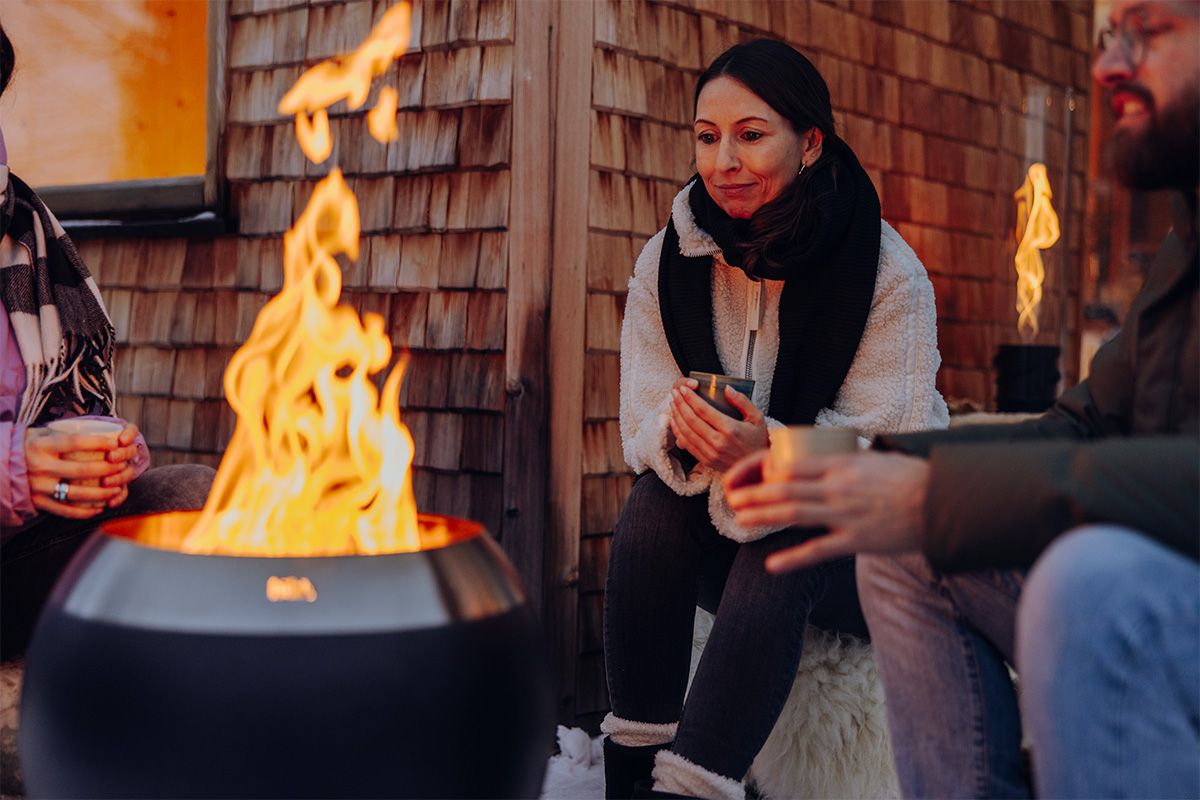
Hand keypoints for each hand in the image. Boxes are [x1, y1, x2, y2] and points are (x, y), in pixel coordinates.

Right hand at [24, 425, 131, 518]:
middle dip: (107, 470)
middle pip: (80, 470)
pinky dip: (84, 511)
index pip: (74, 442)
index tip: (115, 443)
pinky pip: (65, 510)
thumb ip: (64, 434)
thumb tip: (98, 432)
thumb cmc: (28, 446)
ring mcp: (38, 486)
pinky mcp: (37, 502)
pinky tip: (99, 507)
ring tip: (116, 489)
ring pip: (76, 493)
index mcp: (41, 445)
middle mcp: (39, 466)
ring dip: (101, 493)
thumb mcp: (41, 434)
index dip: (98, 443)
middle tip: (122, 467)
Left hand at [669, 379, 767, 471]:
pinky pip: (687, 444)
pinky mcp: (706, 461)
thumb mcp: (757, 418)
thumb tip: (727, 388)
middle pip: (692, 420)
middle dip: (680, 404)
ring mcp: (711, 453)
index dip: (690, 398)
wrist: (757, 468)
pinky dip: (678, 431)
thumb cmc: (758, 440)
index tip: (683, 389)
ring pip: (687, 432)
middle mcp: (718, 442)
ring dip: (676, 416)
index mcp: (730, 429)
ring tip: (672, 404)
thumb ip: (742, 401)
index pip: (704, 411)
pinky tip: (674, 421)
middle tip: (674, 393)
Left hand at [723, 450, 929, 571]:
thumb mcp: (876, 459)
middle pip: (785, 490)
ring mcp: (845, 515)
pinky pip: (818, 551)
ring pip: (793, 515)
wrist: (942, 501)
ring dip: (762, 517)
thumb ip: (850, 460)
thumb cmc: (911, 478)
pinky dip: (792, 559)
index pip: (793, 466)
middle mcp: (837, 487)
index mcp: (841, 464)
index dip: (765, 472)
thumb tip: (832, 457)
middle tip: (731, 499)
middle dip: (754, 494)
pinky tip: (772, 565)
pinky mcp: (856, 540)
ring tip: (740, 520)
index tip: (747, 476)